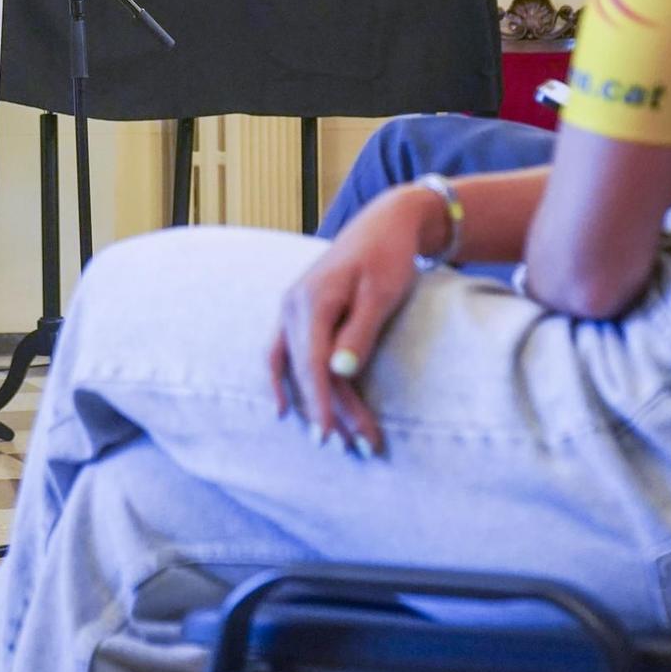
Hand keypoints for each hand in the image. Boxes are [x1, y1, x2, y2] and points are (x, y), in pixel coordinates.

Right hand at [268, 185, 436, 456]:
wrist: (384, 223)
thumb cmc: (388, 257)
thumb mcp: (381, 293)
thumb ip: (359, 332)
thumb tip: (339, 372)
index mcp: (313, 300)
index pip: (312, 362)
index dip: (322, 401)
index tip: (332, 433)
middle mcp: (293, 305)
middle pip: (306, 370)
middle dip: (329, 411)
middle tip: (353, 448)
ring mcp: (291, 308)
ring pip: (294, 365)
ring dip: (314, 403)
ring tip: (336, 438)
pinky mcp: (297, 312)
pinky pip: (282, 353)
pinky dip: (283, 381)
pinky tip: (284, 409)